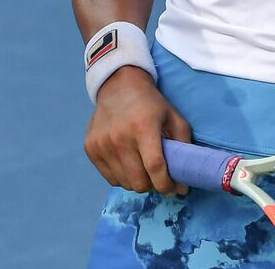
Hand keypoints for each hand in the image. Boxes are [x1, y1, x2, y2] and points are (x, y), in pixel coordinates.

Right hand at [84, 67, 192, 195]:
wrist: (118, 85)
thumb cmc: (151, 104)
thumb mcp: (174, 119)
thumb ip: (183, 149)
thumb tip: (183, 187)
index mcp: (143, 128)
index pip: (155, 168)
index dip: (166, 185)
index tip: (173, 189)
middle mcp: (119, 137)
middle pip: (138, 182)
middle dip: (152, 185)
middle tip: (157, 177)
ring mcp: (101, 143)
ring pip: (124, 183)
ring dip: (136, 181)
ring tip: (142, 168)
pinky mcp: (90, 148)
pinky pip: (109, 178)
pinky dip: (121, 176)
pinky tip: (127, 162)